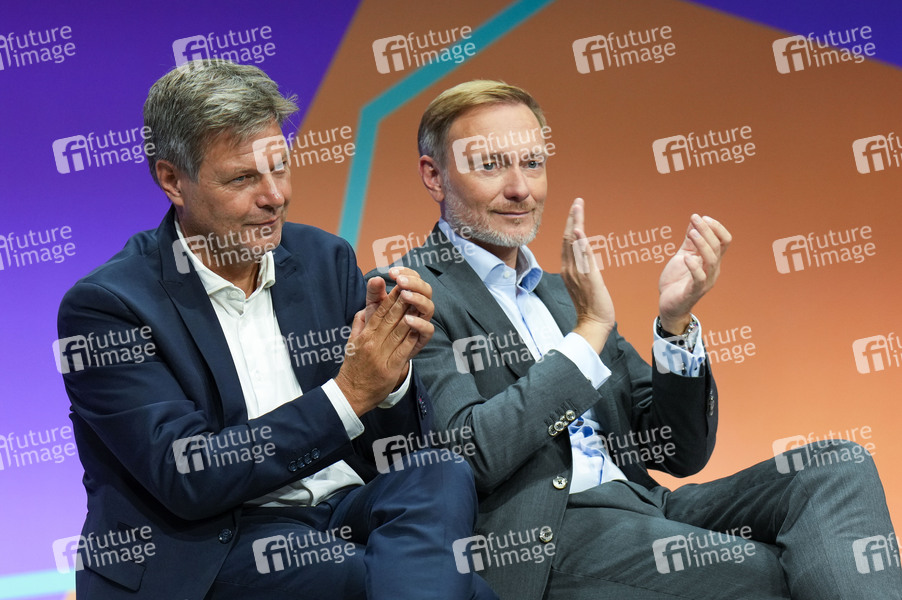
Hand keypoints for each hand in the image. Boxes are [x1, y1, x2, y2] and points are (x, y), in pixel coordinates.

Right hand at [336, 268, 433, 414]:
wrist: (350, 394)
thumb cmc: (352, 367)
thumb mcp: (351, 343)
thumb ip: (359, 325)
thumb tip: (364, 310)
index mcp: (364, 336)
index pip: (379, 313)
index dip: (391, 299)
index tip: (401, 287)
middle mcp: (372, 343)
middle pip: (391, 319)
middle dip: (403, 302)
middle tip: (413, 289)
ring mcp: (381, 356)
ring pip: (399, 332)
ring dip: (411, 317)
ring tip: (419, 304)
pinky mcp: (390, 369)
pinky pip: (403, 350)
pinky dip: (412, 338)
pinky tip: (419, 328)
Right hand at [561, 198, 614, 353]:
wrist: (593, 324)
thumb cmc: (591, 306)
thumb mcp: (584, 283)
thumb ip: (582, 268)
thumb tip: (585, 257)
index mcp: (568, 270)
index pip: (566, 242)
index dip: (570, 224)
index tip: (575, 210)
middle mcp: (570, 269)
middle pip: (567, 238)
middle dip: (572, 218)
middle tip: (577, 201)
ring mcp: (578, 273)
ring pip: (573, 243)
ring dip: (576, 223)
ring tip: (578, 207)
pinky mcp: (588, 278)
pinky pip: (583, 257)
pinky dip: (580, 243)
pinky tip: (579, 231)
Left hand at [658, 214, 730, 331]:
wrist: (669, 305)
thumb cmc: (677, 280)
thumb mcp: (683, 256)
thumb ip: (689, 241)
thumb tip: (694, 220)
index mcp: (711, 260)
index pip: (723, 241)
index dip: (716, 227)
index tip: (701, 217)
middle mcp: (712, 270)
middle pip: (717, 247)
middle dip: (707, 230)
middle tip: (695, 219)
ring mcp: (705, 281)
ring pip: (711, 260)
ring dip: (702, 244)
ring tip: (692, 233)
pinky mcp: (694, 291)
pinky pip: (699, 278)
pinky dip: (694, 267)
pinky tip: (686, 257)